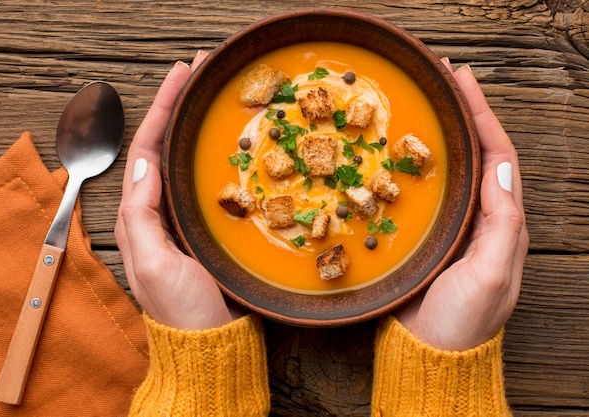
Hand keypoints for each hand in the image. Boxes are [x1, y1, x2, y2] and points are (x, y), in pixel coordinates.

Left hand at [115, 52, 235, 330]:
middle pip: (160, 148)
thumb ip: (142, 215)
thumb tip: (144, 160)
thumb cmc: (183, 309)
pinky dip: (205, 156)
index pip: (145, 150)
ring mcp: (178, 221)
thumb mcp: (155, 264)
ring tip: (208, 98)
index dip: (161, 109)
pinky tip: (220, 145)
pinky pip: (198, 182)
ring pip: (180, 162)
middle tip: (198, 75)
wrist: (209, 345)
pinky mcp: (200, 230)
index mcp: (138, 217)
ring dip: (190, 127)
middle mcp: (154, 213)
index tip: (182, 76)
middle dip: (175, 108)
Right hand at [394, 61, 528, 350]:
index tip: (463, 82)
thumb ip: (500, 225)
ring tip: (427, 105)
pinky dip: (421, 166)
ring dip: (445, 134)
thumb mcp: (489, 275)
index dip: (483, 116)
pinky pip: (429, 193)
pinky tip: (402, 154)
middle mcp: (483, 218)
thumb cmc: (463, 320)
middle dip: (466, 114)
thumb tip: (498, 167)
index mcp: (503, 223)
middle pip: (479, 154)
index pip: (498, 156)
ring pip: (455, 169)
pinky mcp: (431, 238)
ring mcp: (457, 227)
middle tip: (444, 80)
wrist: (431, 354)